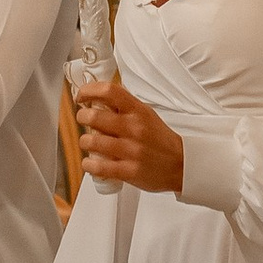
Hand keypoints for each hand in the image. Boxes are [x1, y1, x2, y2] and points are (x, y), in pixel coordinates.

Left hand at [74, 72, 184, 193]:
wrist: (181, 165)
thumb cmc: (160, 139)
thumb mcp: (146, 115)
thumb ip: (124, 107)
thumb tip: (96, 99)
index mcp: (138, 111)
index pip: (109, 91)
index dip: (88, 91)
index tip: (81, 97)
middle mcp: (134, 128)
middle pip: (93, 116)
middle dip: (82, 117)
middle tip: (84, 120)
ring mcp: (131, 150)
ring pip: (91, 142)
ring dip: (84, 142)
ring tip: (89, 143)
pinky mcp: (128, 171)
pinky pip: (98, 167)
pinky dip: (88, 164)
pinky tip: (91, 162)